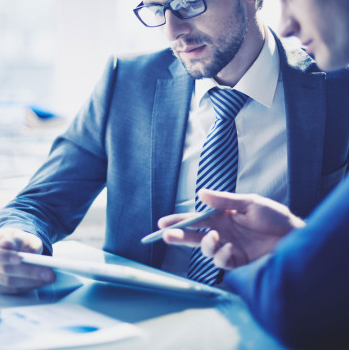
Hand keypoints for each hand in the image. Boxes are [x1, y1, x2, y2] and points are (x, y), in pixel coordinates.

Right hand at [0, 227, 55, 293]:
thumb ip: (16, 239)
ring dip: (31, 281)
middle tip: (49, 272)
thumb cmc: (18, 240)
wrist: (16, 248)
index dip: (4, 256)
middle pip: (4, 270)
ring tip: (50, 277)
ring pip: (9, 283)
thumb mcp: (21, 235)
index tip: (20, 258)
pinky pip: (12, 290)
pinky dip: (28, 286)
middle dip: (28, 272)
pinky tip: (41, 282)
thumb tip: (6, 244)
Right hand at [159, 189, 304, 269]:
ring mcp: (229, 248)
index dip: (179, 221)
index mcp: (222, 217)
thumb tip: (200, 194)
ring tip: (215, 238)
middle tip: (166, 236)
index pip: (195, 219)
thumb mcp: (249, 203)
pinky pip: (222, 262)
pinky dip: (223, 255)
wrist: (295, 237)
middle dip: (179, 236)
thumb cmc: (274, 217)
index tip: (162, 223)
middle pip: (194, 236)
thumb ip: (224, 200)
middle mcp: (222, 233)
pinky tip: (231, 248)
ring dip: (206, 245)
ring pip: (206, 250)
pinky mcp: (239, 263)